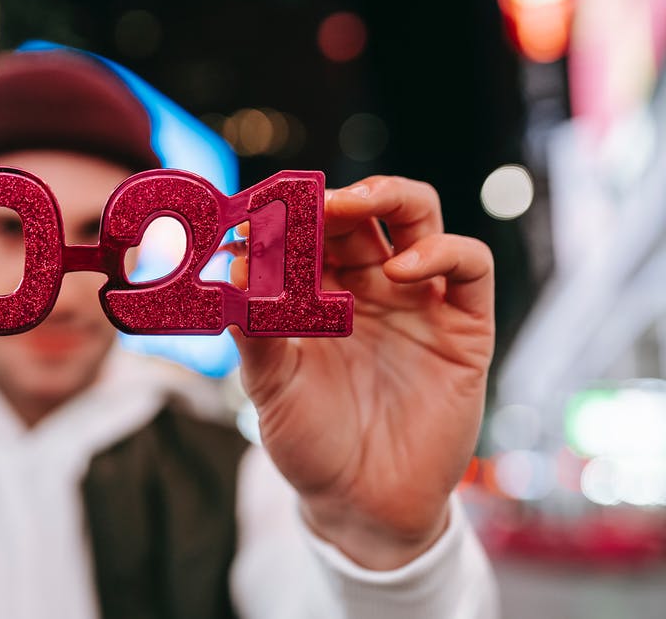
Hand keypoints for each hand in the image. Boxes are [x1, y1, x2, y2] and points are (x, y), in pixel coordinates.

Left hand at [231, 176, 493, 568]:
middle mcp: (370, 288)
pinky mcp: (464, 328)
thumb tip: (232, 269)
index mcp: (319, 294)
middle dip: (336, 197)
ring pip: (419, 219)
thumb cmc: (310, 442)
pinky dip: (441, 252)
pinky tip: (401, 268)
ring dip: (390, 197)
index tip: (256, 207)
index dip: (288, 212)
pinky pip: (470, 268)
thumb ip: (254, 331)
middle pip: (364, 213)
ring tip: (354, 206)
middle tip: (310, 197)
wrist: (361, 505)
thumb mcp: (270, 387)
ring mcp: (419, 303)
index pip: (310, 231)